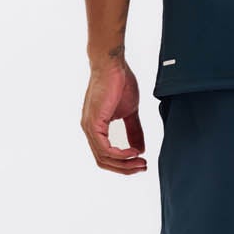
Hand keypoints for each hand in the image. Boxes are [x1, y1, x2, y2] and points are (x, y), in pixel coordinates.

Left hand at [81, 59, 147, 174]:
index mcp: (96, 129)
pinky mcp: (93, 122)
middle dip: (125, 169)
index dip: (123, 164)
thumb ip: (133, 131)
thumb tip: (140, 149)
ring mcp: (89, 127)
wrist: (113, 65)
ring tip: (141, 162)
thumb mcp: (130, 112)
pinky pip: (104, 148)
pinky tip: (133, 152)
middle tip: (143, 167)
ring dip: (124, 164)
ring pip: (103, 158)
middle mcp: (90, 130)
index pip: (106, 156)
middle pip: (103, 162)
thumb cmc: (119, 83)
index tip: (142, 163)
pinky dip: (120, 154)